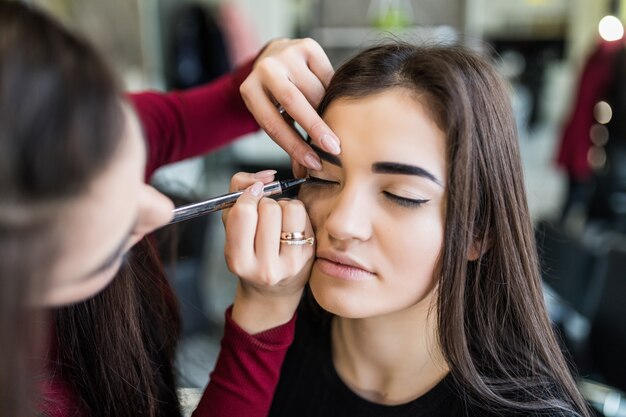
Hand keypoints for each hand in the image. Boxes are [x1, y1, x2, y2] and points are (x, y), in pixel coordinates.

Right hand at [222, 171, 314, 332]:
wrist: (271, 291)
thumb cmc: (248, 252)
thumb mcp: (231, 227)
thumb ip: (237, 191)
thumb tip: (264, 176)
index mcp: (238, 261)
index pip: (244, 213)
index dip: (247, 196)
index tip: (250, 197)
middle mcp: (265, 267)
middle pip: (268, 208)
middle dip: (265, 203)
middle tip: (263, 214)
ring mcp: (291, 264)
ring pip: (291, 208)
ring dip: (283, 205)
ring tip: (278, 219)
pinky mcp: (309, 256)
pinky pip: (304, 215)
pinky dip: (296, 212)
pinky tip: (290, 225)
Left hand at [240, 38, 339, 176]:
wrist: (275, 57)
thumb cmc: (274, 96)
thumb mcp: (273, 116)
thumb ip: (288, 140)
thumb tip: (305, 171)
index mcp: (250, 90)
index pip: (273, 124)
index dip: (294, 146)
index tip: (313, 163)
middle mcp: (266, 69)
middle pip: (294, 103)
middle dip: (316, 128)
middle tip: (334, 149)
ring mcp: (287, 54)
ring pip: (315, 91)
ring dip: (328, 112)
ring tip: (335, 127)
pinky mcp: (308, 46)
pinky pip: (328, 76)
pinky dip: (333, 93)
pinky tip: (335, 102)